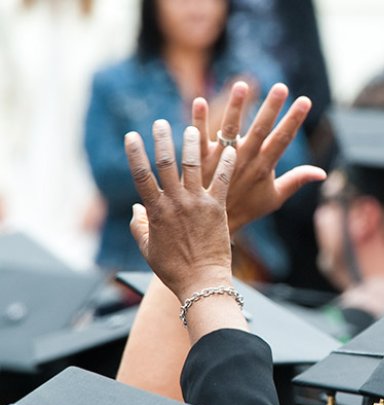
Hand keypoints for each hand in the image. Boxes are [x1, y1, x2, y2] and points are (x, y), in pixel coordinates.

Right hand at [125, 121, 234, 300]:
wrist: (201, 281)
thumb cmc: (173, 269)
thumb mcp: (148, 248)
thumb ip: (139, 226)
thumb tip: (134, 210)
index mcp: (155, 211)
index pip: (141, 176)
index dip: (135, 154)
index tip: (131, 136)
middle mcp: (175, 203)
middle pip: (166, 164)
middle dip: (162, 141)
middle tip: (160, 123)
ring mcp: (196, 204)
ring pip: (193, 167)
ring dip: (192, 145)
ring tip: (193, 128)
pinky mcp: (216, 208)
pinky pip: (221, 180)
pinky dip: (226, 163)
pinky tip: (231, 148)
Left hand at [193, 82, 325, 232]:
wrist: (214, 225)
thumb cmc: (247, 209)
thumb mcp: (275, 198)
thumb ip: (297, 180)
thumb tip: (322, 172)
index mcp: (264, 167)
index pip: (283, 139)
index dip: (294, 120)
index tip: (304, 100)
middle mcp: (244, 160)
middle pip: (260, 130)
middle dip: (272, 108)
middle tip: (281, 87)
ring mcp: (222, 160)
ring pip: (230, 129)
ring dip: (236, 107)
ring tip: (242, 85)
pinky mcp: (200, 161)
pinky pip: (198, 138)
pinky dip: (198, 121)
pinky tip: (197, 101)